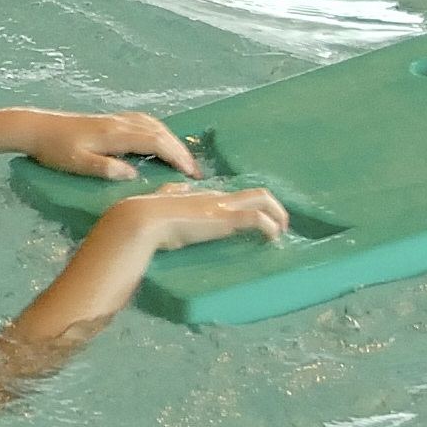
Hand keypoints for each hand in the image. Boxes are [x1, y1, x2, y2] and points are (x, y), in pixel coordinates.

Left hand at [18, 109, 197, 180]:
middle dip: (180, 150)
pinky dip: (158, 130)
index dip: (176, 156)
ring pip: (153, 124)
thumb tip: (132, 174)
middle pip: (159, 131)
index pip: (155, 142)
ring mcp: (114, 119)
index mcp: (114, 134)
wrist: (35, 128)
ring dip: (171, 139)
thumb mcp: (76, 163)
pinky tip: (159, 139)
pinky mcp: (108, 120)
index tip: (192, 173)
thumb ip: (104, 168)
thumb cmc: (54, 150)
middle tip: (196, 171)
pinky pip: (142, 121)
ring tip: (183, 159)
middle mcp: (119, 123)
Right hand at [107, 186, 289, 249]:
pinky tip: (273, 238)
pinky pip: (258, 220)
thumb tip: (177, 188)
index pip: (236, 196)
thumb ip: (171, 193)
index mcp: (204, 195)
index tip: (258, 222)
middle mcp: (217, 197)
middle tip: (281, 226)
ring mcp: (223, 207)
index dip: (251, 208)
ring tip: (282, 232)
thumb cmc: (149, 215)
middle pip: (258, 194)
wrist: (144, 219)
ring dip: (278, 216)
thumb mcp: (162, 200)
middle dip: (275, 208)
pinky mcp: (226, 219)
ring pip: (263, 201)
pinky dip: (270, 227)